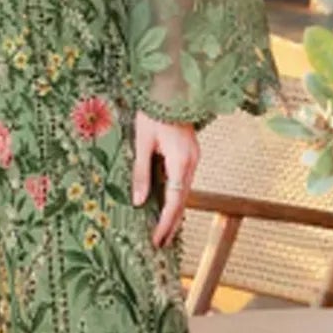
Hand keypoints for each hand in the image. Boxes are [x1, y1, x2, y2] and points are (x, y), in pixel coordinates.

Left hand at [132, 110, 197, 247]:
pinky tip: (168, 205)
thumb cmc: (153, 112)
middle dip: (172, 223)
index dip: (165, 223)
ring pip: (185, 191)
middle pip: (182, 200)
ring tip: (164, 231)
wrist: (171, 88)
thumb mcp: (142, 143)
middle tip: (161, 243)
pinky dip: (176, 196)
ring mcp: (193, 157)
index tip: (156, 239)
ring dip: (175, 211)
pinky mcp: (189, 153)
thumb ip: (141, 173)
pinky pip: (184, 181)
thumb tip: (140, 201)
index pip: (174, 201)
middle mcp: (191, 162)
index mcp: (181, 161)